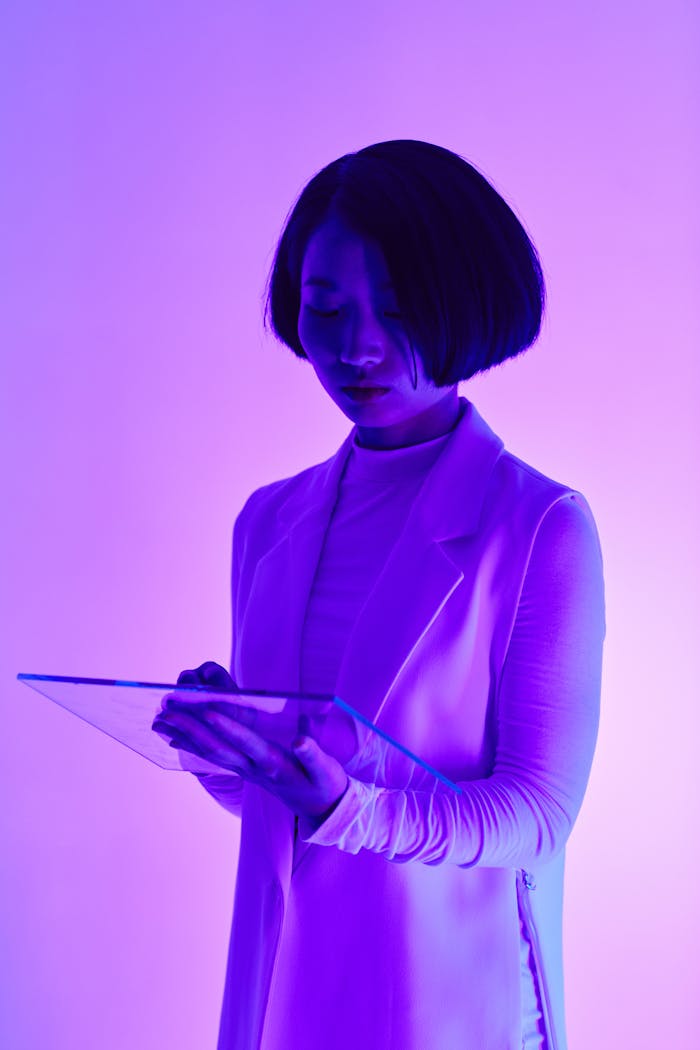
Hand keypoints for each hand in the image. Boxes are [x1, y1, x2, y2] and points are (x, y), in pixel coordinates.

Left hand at [152, 663, 348, 823]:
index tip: (208, 709)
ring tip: (159, 721)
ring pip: (210, 753)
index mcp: (274, 764)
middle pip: (218, 748)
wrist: (321, 810)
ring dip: (183, 736)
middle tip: (166, 711)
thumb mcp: (326, 771)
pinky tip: (174, 738)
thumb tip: (301, 741)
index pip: (246, 743)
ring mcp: (246, 771)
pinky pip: (213, 758)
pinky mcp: (244, 771)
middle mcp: (254, 769)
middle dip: (191, 728)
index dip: (228, 726)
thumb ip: (313, 755)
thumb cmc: (325, 784)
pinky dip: (192, 747)